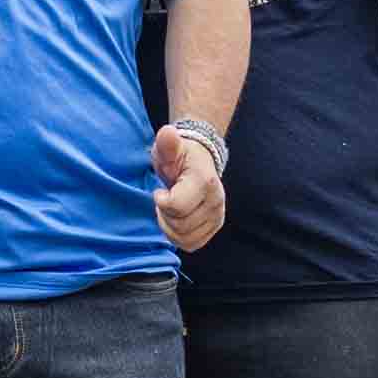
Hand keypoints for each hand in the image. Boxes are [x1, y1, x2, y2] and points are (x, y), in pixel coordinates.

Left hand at [152, 123, 228, 253]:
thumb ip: (167, 143)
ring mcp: (217, 216)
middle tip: (164, 199)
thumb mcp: (169, 147)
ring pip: (184, 237)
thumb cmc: (180, 156)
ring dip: (170, 226)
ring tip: (170, 209)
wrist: (199, 161)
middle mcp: (216, 201)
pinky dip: (178, 236)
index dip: (161, 201)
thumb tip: (168, 133)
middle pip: (179, 225)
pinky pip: (191, 244)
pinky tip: (176, 220)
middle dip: (165, 214)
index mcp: (205, 182)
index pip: (176, 206)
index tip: (159, 190)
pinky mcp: (214, 227)